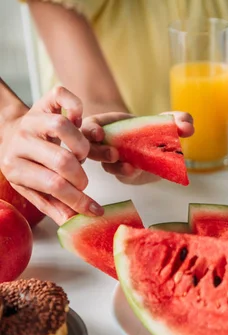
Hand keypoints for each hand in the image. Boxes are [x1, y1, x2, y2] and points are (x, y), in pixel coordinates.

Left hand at [0, 86, 101, 224]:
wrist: (8, 136)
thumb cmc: (26, 166)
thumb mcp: (33, 189)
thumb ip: (54, 205)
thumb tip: (73, 221)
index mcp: (13, 166)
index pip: (53, 185)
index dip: (78, 199)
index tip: (95, 209)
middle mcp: (20, 141)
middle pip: (61, 160)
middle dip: (80, 176)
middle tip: (82, 180)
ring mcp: (31, 119)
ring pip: (63, 127)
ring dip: (81, 146)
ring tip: (81, 155)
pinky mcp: (43, 102)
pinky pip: (62, 96)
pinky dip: (76, 106)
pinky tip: (80, 121)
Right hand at [82, 111, 193, 184]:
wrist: (164, 151)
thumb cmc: (159, 130)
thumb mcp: (170, 121)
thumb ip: (180, 120)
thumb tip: (187, 127)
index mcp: (110, 125)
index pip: (91, 126)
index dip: (90, 130)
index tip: (99, 133)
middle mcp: (108, 143)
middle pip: (92, 148)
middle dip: (99, 152)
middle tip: (114, 153)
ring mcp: (116, 161)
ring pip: (106, 165)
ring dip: (115, 167)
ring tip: (130, 167)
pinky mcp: (126, 175)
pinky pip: (121, 176)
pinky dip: (127, 174)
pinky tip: (135, 172)